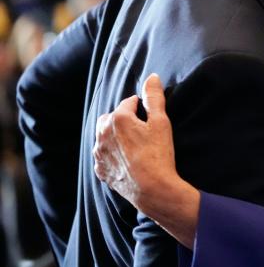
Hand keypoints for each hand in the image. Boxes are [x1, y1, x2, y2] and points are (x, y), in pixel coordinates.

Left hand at [93, 74, 199, 246]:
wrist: (153, 189)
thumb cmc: (159, 154)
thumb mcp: (161, 122)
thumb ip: (154, 97)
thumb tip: (152, 77)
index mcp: (117, 119)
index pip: (129, 103)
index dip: (142, 108)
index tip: (151, 118)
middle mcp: (102, 134)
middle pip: (111, 117)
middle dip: (123, 119)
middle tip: (142, 130)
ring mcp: (99, 153)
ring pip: (104, 136)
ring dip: (115, 136)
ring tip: (135, 145)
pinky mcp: (100, 169)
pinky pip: (103, 155)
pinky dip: (112, 154)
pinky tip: (127, 159)